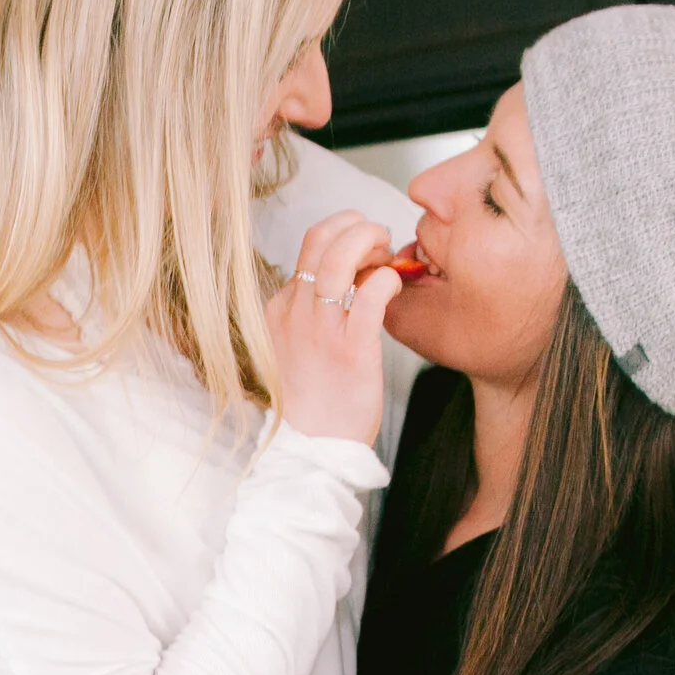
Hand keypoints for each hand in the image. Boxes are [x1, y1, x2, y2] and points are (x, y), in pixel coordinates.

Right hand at [267, 209, 402, 443]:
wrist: (311, 449)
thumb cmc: (312, 402)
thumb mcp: (294, 348)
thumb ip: (310, 313)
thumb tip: (346, 282)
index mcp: (280, 309)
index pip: (309, 247)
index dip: (342, 236)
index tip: (363, 248)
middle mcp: (295, 312)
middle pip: (320, 238)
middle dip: (357, 225)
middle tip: (381, 240)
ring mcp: (321, 330)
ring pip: (340, 256)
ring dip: (372, 241)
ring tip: (390, 254)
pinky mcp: (351, 350)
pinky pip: (370, 294)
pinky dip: (387, 279)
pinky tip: (394, 288)